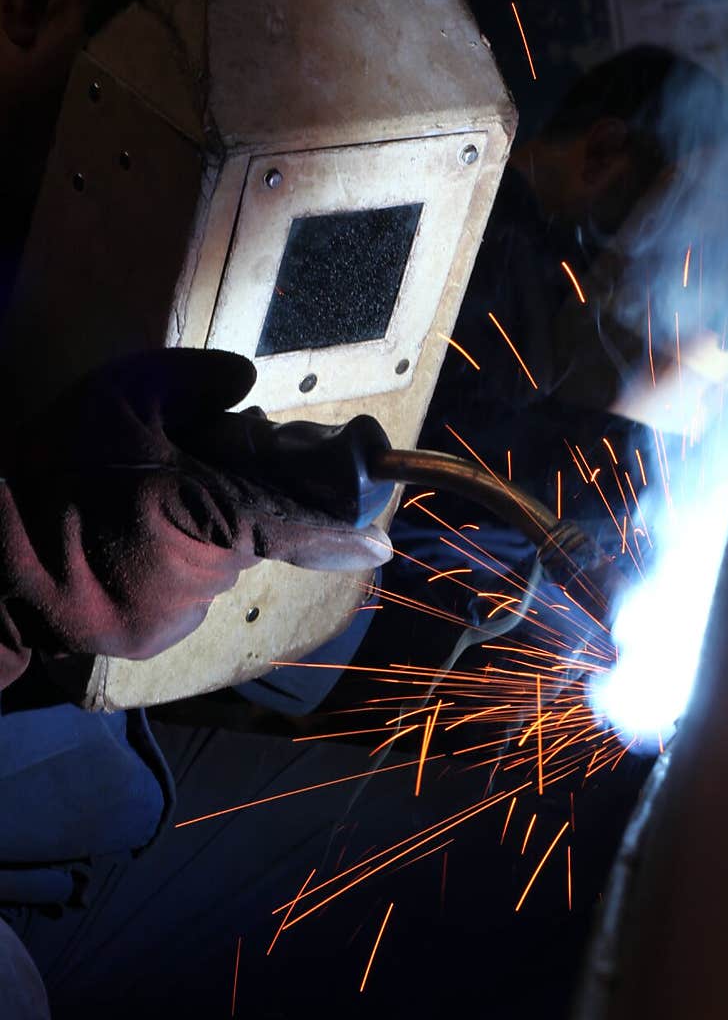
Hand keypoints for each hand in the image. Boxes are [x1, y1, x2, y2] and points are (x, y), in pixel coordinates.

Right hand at [0, 350, 391, 684]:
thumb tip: (245, 384)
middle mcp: (205, 571)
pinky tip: (125, 546)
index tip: (381, 544)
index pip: (297, 524)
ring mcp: (180, 613)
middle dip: (238, 502)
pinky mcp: (154, 640)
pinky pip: (186, 595)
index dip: (342, 531)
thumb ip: (195, 379)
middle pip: (254, 534)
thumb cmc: (54, 470)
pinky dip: (171, 568)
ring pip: (218, 565)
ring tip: (137, 510)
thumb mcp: (119, 394)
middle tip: (188, 472)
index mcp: (204, 508)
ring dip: (201, 534)